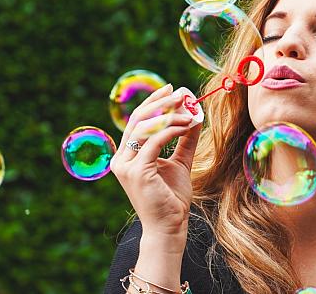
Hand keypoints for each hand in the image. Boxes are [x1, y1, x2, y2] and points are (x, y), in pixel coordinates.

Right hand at [110, 83, 201, 242]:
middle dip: (161, 102)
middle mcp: (121, 159)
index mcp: (127, 155)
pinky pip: (155, 141)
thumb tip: (194, 114)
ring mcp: (126, 165)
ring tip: (190, 112)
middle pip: (138, 119)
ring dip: (170, 115)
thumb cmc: (172, 197)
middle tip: (181, 93)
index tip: (171, 89)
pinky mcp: (137, 171)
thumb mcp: (180, 162)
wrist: (169, 226)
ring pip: (146, 127)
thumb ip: (184, 139)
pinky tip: (187, 126)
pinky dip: (172, 130)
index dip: (153, 101)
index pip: (137, 120)